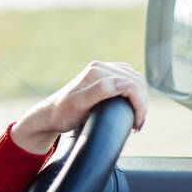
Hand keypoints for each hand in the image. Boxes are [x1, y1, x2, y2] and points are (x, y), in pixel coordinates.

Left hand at [10, 61, 148, 153]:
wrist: (49, 114)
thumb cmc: (62, 114)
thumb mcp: (79, 105)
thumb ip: (100, 91)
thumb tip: (123, 83)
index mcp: (96, 73)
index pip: (131, 85)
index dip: (139, 104)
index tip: (137, 124)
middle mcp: (99, 67)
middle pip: (135, 81)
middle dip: (142, 103)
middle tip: (139, 123)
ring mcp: (101, 69)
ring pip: (134, 79)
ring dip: (141, 97)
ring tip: (138, 117)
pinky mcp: (103, 74)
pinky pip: (127, 78)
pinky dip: (135, 90)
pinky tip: (133, 103)